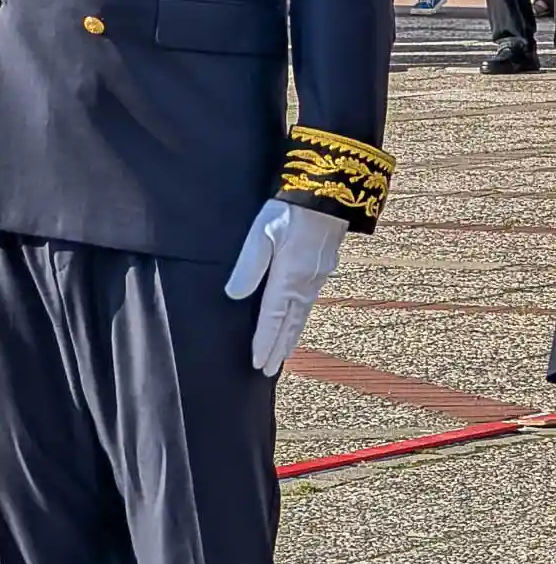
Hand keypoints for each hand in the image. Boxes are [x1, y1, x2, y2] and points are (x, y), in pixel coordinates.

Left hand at [223, 199, 347, 375]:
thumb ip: (248, 265)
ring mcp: (316, 278)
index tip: (257, 363)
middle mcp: (305, 284)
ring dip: (289, 337)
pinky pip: (307, 303)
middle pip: (289, 324)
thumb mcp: (262, 233)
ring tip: (280, 355)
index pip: (273, 319)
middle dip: (278, 348)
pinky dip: (299, 320)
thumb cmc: (290, 211)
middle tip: (267, 371)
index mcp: (289, 278)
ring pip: (300, 316)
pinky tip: (295, 323)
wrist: (328, 193)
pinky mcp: (321, 269)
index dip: (264, 342)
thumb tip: (235, 296)